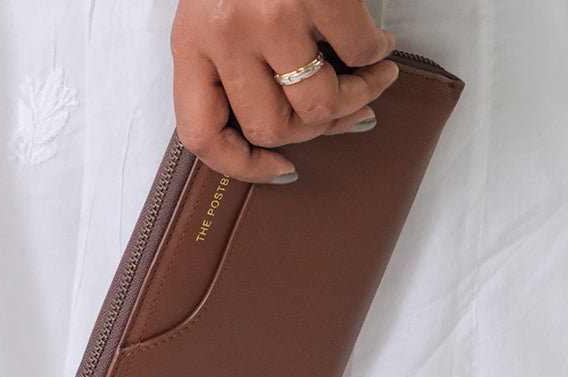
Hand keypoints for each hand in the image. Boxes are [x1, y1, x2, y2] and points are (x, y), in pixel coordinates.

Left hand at [171, 0, 398, 182]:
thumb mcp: (214, 16)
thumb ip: (233, 69)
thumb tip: (294, 128)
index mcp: (189, 45)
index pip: (201, 135)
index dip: (242, 166)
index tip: (280, 168)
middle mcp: (222, 35)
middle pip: (270, 127)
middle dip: (317, 129)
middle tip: (347, 112)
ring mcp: (267, 16)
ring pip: (317, 103)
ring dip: (357, 99)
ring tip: (374, 81)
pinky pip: (357, 53)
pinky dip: (375, 57)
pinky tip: (378, 47)